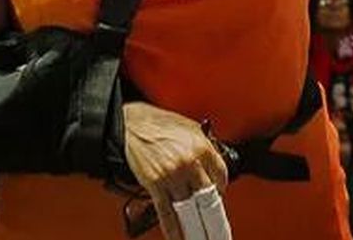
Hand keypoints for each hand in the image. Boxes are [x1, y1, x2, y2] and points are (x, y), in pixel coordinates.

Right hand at [122, 101, 228, 239]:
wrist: (131, 124)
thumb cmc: (159, 124)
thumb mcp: (190, 128)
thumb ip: (205, 146)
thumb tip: (213, 164)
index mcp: (202, 147)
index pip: (221, 175)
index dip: (221, 188)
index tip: (218, 194)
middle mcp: (189, 162)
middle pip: (208, 195)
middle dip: (212, 212)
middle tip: (216, 224)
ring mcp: (172, 176)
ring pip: (189, 206)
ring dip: (196, 224)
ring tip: (201, 234)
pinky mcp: (155, 185)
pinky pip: (166, 212)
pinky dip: (173, 228)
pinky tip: (178, 237)